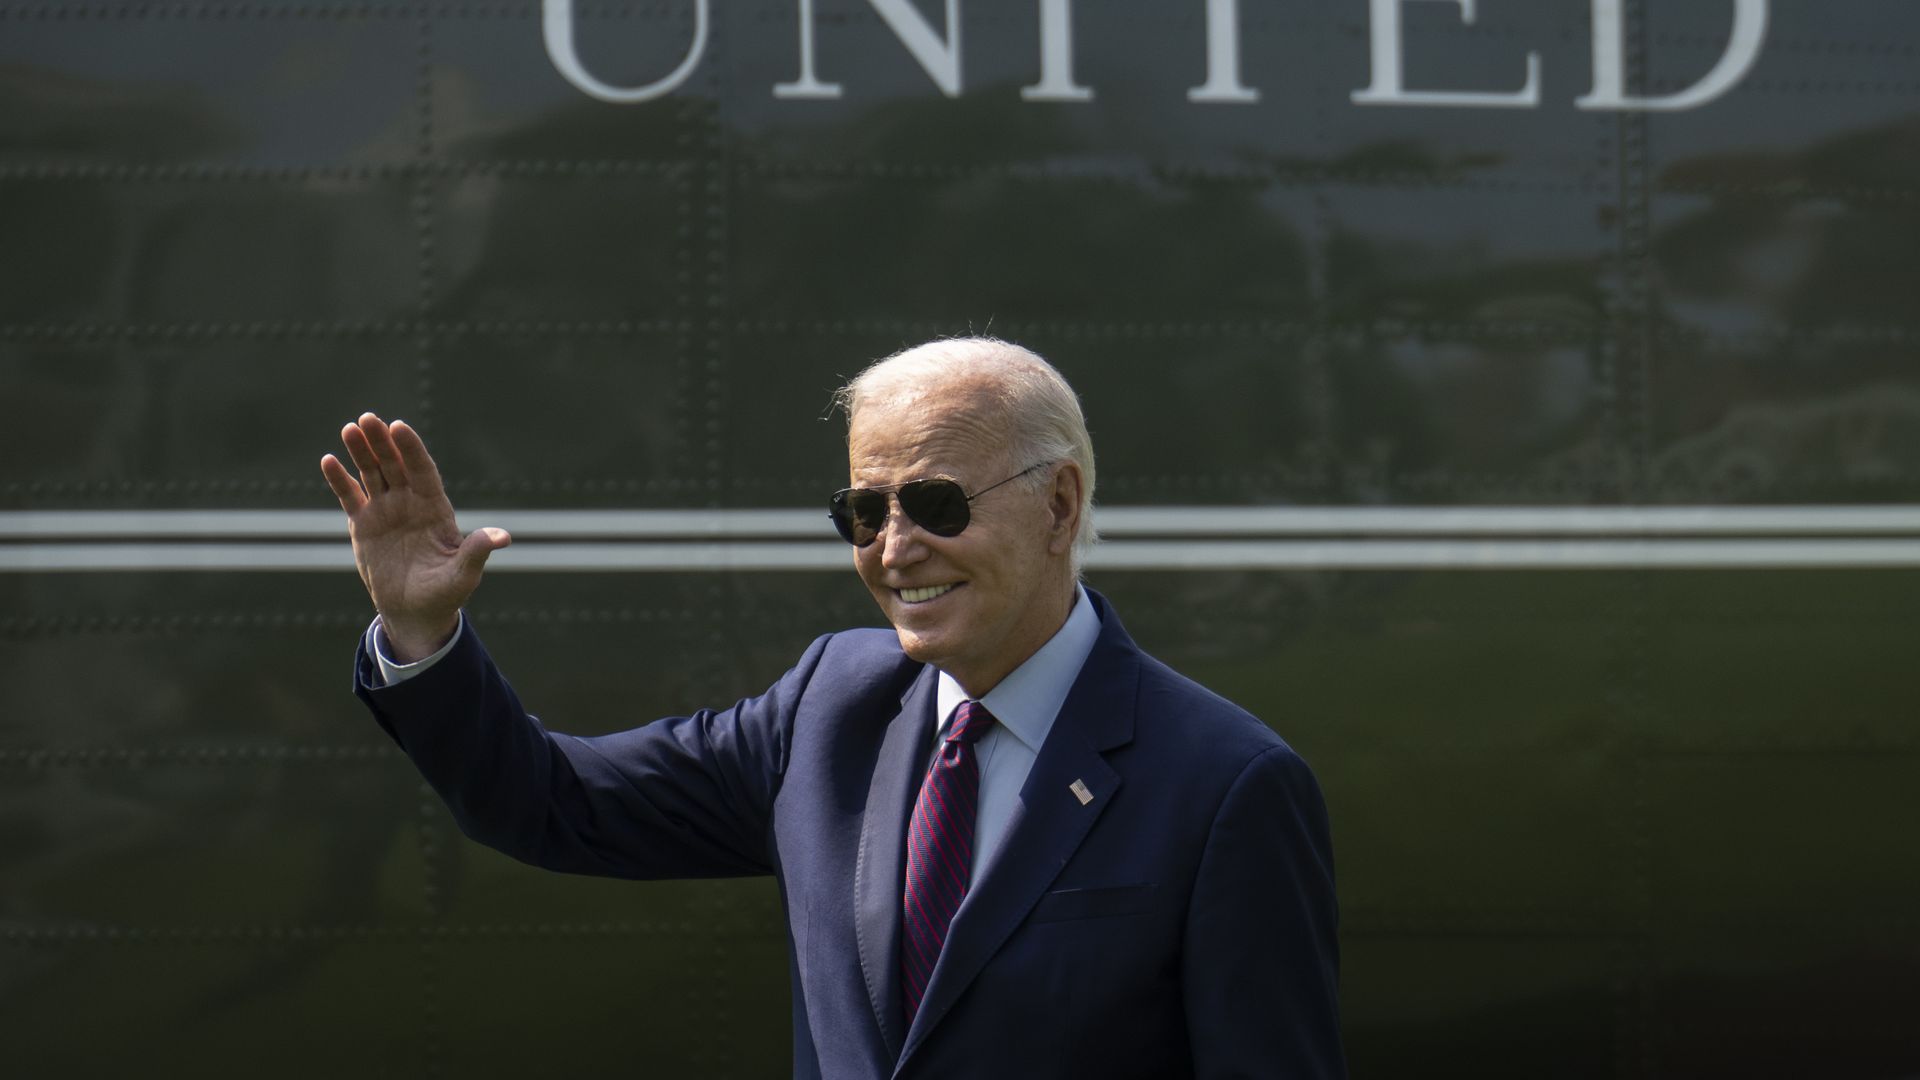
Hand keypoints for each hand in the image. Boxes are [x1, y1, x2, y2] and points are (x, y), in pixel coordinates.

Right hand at [320, 413, 509, 661]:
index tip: (399, 427)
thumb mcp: (464, 573)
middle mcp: (410, 503)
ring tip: (349, 428)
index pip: (423, 470)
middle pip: (395, 465)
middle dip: (382, 441)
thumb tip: (502, 537)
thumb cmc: (446, 593)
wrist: (416, 612)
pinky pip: (350, 497)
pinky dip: (339, 480)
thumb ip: (476, 552)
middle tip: (368, 418)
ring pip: (372, 473)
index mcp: (435, 508)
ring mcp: (386, 511)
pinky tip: (328, 460)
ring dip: (361, 452)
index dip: (411, 449)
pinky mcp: (364, 525)